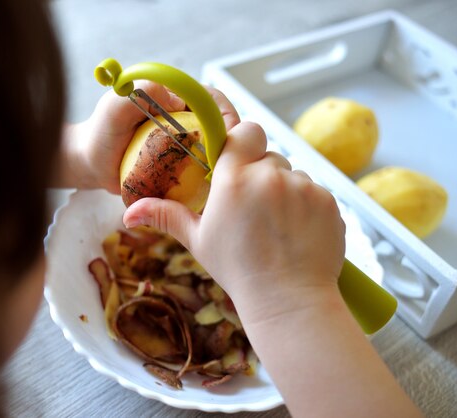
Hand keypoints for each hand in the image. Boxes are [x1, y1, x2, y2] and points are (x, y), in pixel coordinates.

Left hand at [57, 82, 239, 192]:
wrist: (91, 163)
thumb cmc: (101, 132)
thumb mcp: (115, 107)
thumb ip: (142, 92)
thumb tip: (177, 101)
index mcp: (177, 100)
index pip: (213, 100)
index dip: (224, 114)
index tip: (224, 134)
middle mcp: (188, 121)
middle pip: (224, 128)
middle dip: (232, 143)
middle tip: (222, 163)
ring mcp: (188, 147)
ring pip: (219, 152)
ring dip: (224, 165)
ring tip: (219, 180)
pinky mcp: (185, 170)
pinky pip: (205, 174)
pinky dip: (210, 182)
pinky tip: (210, 194)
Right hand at [123, 121, 345, 322]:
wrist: (288, 301)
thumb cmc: (238, 270)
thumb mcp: (198, 240)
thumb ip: (166, 217)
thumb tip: (128, 213)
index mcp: (234, 179)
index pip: (243, 131)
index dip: (241, 142)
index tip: (238, 161)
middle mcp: (270, 176)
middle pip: (267, 155)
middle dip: (260, 173)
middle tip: (255, 206)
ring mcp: (304, 187)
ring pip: (292, 173)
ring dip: (284, 190)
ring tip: (277, 224)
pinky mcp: (328, 200)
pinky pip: (314, 190)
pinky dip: (306, 206)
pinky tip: (297, 232)